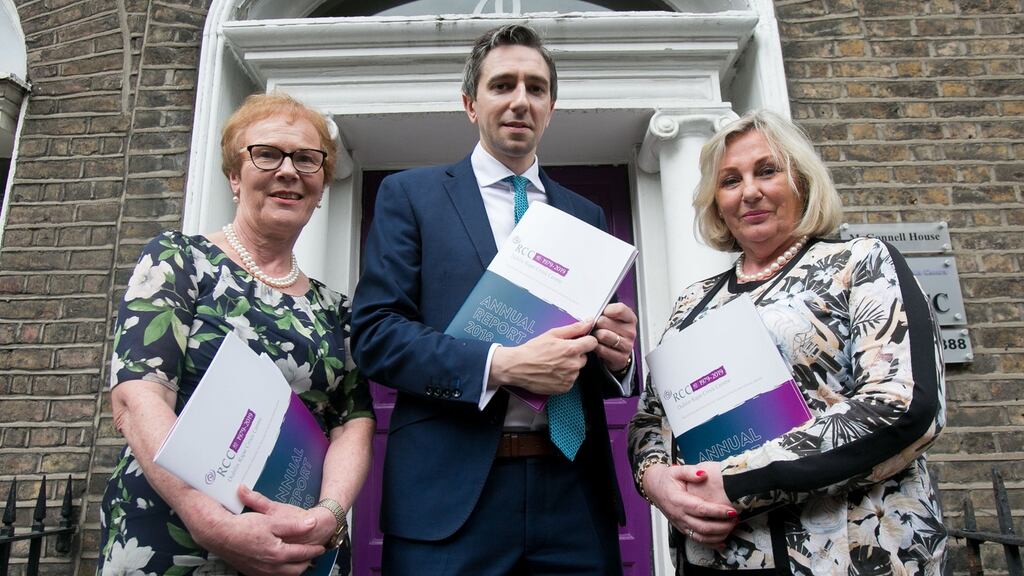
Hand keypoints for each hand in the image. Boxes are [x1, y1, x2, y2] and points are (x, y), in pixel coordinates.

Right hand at [190, 487, 326, 575]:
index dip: (314, 550)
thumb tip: (312, 523)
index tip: (321, 547)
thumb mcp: (273, 520)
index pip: (303, 554)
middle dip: (306, 562)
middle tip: (313, 555)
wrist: (220, 535)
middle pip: (296, 570)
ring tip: (299, 560)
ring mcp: (260, 572)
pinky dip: (280, 571)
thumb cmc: (245, 527)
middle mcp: (270, 567)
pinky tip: (280, 563)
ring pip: (284, 575)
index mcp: (278, 554)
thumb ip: (295, 525)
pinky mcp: (251, 573)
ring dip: (294, 568)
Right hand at [489, 319, 596, 394]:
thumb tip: (589, 322)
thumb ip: (574, 328)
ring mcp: (570, 378)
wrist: (518, 367)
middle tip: (559, 352)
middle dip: (575, 354)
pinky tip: (553, 372)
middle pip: (584, 357)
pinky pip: (571, 380)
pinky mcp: (565, 388)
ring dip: (570, 366)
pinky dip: (564, 376)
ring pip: (577, 369)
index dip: (586, 340)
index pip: (592, 343)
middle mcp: (573, 365)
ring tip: (553, 363)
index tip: (579, 341)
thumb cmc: (532, 350)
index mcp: (572, 349)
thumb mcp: (552, 334)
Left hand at [594, 303, 636, 372]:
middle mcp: (630, 332)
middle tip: (594, 326)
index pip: (620, 309)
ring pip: (603, 335)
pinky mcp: (621, 358)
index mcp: (630, 318)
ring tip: (595, 336)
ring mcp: (627, 345)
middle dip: (595, 323)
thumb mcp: (611, 319)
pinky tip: (596, 346)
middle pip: (604, 321)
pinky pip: (601, 349)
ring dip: (594, 335)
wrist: (615, 352)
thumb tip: (593, 313)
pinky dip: (595, 347)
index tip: (602, 312)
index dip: (607, 310)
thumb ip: (605, 313)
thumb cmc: (611, 332)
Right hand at [643, 464, 737, 545]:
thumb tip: (703, 474)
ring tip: (732, 528)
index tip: (731, 511)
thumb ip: (690, 471)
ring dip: (718, 536)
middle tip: (735, 520)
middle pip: (703, 527)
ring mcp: (681, 524)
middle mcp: (679, 515)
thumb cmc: (667, 479)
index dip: (717, 512)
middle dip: (722, 526)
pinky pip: (697, 540)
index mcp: (678, 501)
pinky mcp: (682, 529)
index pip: (701, 509)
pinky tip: (722, 542)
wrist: (654, 488)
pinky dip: (711, 544)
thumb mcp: (676, 471)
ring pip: (701, 537)